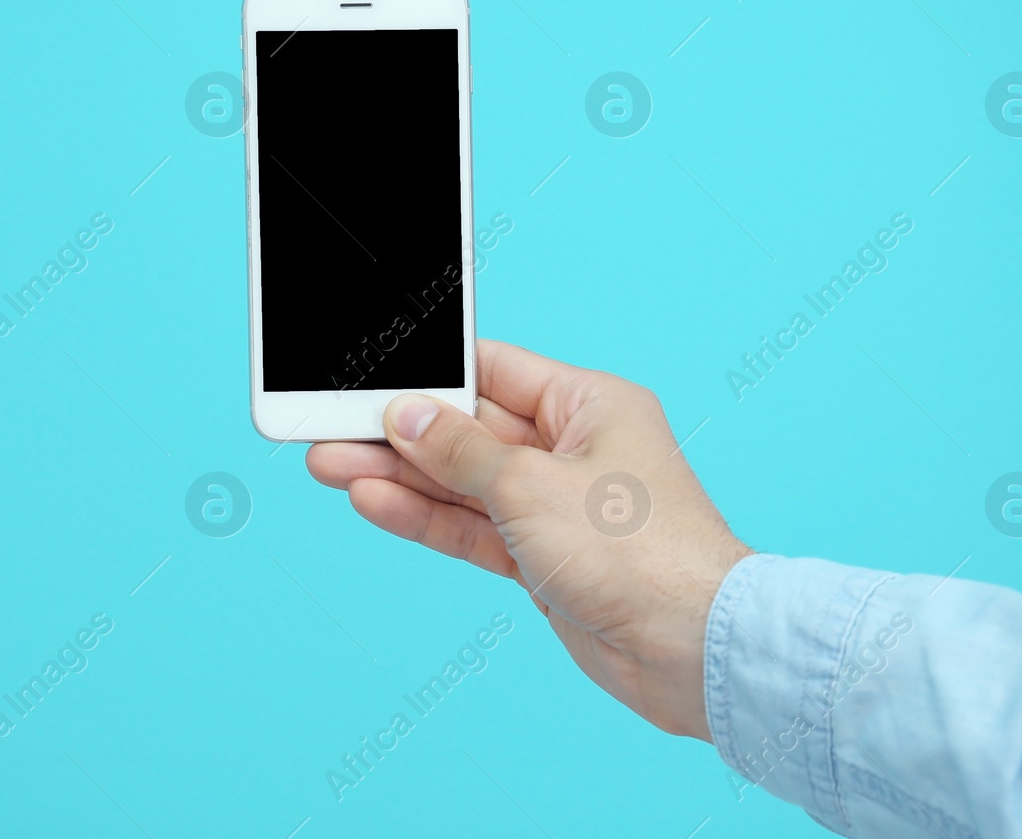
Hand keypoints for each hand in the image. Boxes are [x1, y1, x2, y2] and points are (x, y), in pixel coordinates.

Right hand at [306, 340, 752, 740]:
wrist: (693, 651)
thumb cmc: (641, 553)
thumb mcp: (532, 486)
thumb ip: (460, 451)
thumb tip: (408, 414)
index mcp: (590, 404)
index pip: (493, 371)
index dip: (429, 373)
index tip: (371, 374)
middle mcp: (574, 448)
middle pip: (469, 429)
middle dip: (400, 432)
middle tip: (329, 427)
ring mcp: (557, 506)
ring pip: (463, 482)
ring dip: (399, 477)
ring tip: (329, 465)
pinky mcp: (545, 559)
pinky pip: (473, 528)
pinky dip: (426, 517)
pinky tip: (373, 501)